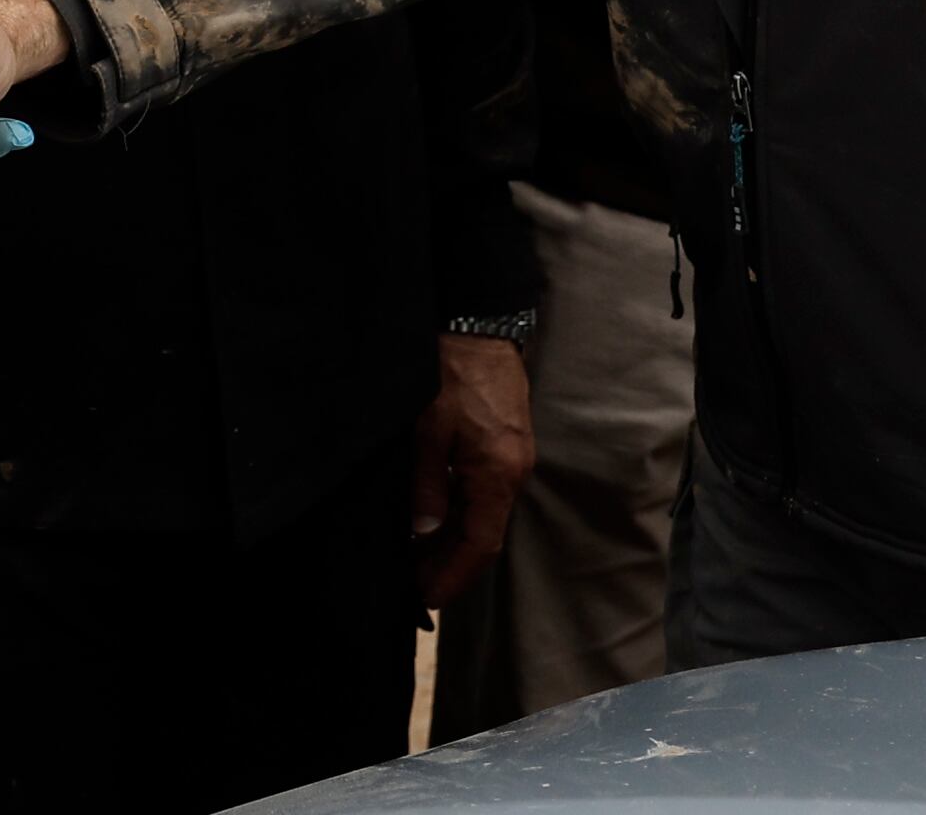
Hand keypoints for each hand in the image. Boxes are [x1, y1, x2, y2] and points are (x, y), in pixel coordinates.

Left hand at [410, 332, 534, 605]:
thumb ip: (426, 484)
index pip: (480, 545)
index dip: (453, 576)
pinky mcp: (505, 447)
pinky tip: (434, 520)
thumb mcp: (427, 429)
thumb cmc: (450, 374)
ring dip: (454, 540)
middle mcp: (512, 474)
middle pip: (484, 536)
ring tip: (417, 559)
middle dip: (451, 564)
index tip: (426, 598)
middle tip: (413, 585)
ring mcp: (512, 460)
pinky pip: (483, 493)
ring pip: (484, 516)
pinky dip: (460, 513)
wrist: (478, 326)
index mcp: (497, 475)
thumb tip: (423, 531)